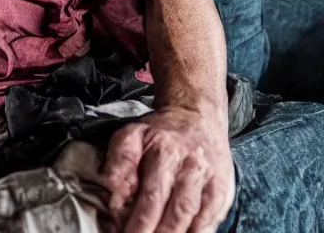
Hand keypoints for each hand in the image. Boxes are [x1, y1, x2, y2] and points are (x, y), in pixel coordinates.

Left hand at [102, 106, 233, 232]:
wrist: (197, 116)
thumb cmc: (159, 132)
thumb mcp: (132, 134)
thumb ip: (120, 159)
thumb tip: (114, 186)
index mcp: (165, 153)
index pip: (152, 197)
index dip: (140, 223)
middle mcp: (192, 167)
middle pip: (176, 212)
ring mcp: (211, 179)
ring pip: (196, 218)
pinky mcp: (224, 189)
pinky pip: (213, 218)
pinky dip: (200, 232)